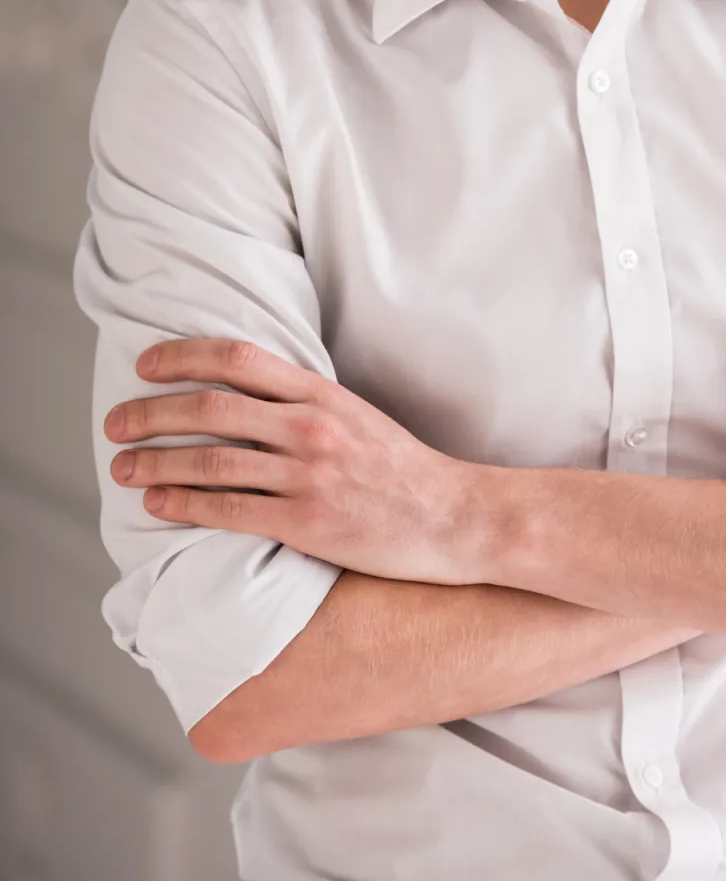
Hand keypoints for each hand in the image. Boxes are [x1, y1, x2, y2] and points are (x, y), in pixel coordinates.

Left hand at [104, 338, 486, 584]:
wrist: (454, 516)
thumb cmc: (403, 469)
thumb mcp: (357, 415)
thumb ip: (304, 402)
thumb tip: (244, 395)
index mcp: (322, 394)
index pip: (238, 359)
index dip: (183, 357)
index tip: (145, 366)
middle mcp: (311, 427)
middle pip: (211, 407)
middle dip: (151, 413)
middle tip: (115, 422)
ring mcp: (308, 476)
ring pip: (211, 459)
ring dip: (156, 461)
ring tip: (123, 466)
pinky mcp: (307, 523)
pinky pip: (229, 510)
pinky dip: (185, 503)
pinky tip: (157, 503)